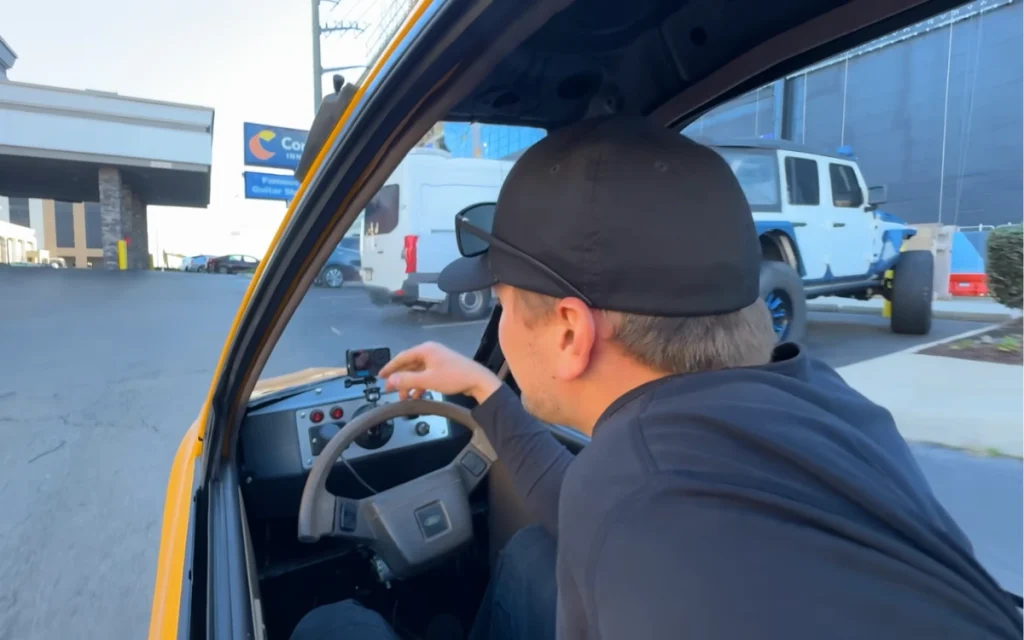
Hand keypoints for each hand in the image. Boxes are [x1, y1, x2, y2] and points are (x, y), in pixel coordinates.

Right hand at [379, 342, 501, 403]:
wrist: (478, 380)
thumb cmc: (454, 377)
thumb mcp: (428, 380)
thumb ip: (408, 380)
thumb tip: (391, 380)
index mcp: (425, 350)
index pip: (402, 357)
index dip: (390, 367)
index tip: (380, 376)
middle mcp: (430, 352)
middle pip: (409, 365)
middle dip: (399, 378)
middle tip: (389, 390)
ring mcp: (437, 359)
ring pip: (417, 372)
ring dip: (409, 384)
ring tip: (403, 397)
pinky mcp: (442, 368)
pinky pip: (425, 375)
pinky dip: (419, 385)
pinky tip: (416, 395)